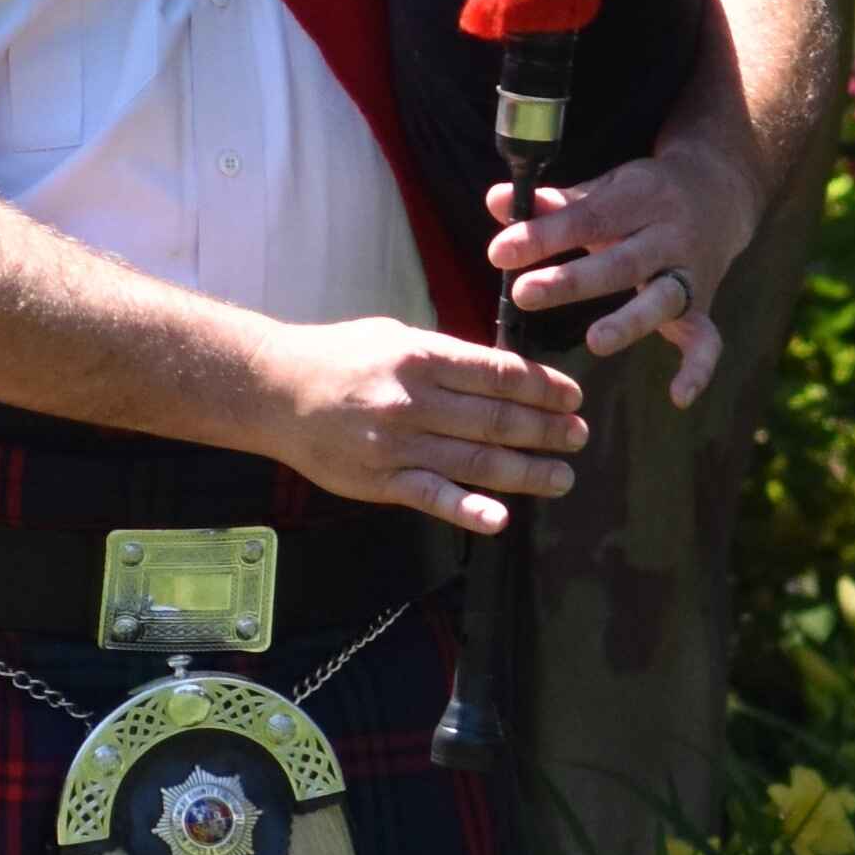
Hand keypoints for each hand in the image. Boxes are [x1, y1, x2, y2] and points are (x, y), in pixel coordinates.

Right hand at [263, 313, 587, 534]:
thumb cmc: (341, 358)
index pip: (498, 373)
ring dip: (526, 470)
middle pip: (496, 418)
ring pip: (475, 460)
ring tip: (561, 476)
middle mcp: (414, 400)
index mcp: (422, 357)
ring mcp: (397, 444)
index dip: (542, 387)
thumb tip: (502, 372)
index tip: (572, 397)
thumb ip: (446, 356)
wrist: (276, 391)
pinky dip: (468, 509)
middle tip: (579, 436)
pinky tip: (500, 517)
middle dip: (545, 429)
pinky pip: (432, 496)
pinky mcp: (380, 480)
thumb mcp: (396, 337)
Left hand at [488, 143, 757, 408]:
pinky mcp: (704, 305)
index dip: (543, 235)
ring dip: (630, 321)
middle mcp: (669, 235)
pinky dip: (699, 368)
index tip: (499, 252)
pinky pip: (706, 339)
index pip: (586, 219)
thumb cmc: (642, 195)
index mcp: (639, 198)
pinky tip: (678, 397)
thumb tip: (496, 202)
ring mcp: (689, 273)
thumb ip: (553, 203)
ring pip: (662, 298)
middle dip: (572, 280)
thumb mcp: (604, 189)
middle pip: (621, 261)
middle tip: (524, 293)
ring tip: (595, 341)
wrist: (720, 192)